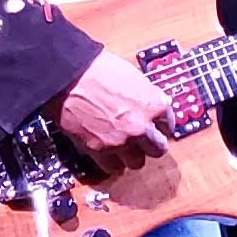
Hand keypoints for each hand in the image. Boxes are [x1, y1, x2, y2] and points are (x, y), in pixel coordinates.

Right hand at [51, 45, 173, 161]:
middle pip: (157, 150)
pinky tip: (107, 151)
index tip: (154, 126)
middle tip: (142, 141)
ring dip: (130, 155)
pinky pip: (112, 167)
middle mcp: (141, 127)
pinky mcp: (99, 151)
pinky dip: (111, 162)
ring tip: (121, 146)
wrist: (67, 76)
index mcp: (153, 105)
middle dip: (150, 144)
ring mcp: (120, 141)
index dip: (159, 125)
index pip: (169, 125)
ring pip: (136, 163)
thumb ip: (145, 95)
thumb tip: (150, 102)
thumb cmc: (96, 69)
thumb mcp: (132, 76)